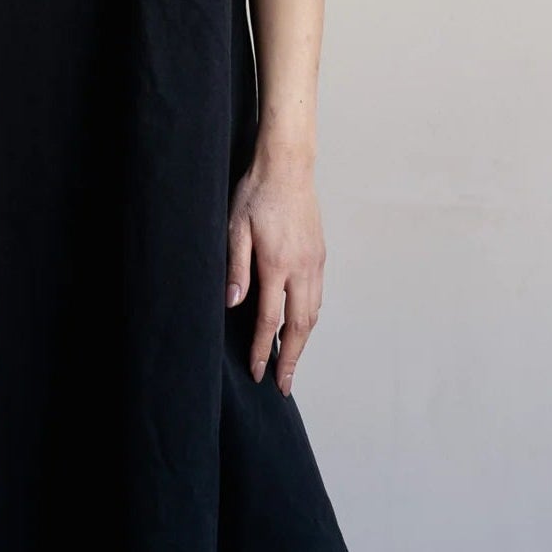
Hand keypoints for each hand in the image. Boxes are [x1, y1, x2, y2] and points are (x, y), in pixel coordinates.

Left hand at [225, 149, 324, 393]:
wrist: (288, 166)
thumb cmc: (256, 193)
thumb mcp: (234, 227)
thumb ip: (235, 267)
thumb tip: (232, 303)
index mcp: (278, 264)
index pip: (271, 320)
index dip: (264, 350)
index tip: (259, 372)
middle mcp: (302, 268)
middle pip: (300, 326)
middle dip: (292, 359)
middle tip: (283, 384)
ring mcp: (315, 262)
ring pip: (314, 313)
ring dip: (304, 341)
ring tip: (293, 362)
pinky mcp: (320, 254)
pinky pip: (318, 296)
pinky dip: (310, 318)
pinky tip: (301, 325)